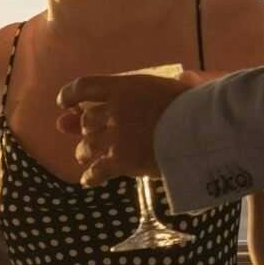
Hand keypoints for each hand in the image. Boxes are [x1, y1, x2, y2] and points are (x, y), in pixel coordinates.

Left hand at [56, 72, 195, 186]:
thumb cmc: (191, 104)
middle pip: (87, 121)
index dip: (70, 94)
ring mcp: (116, 136)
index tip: (64, 103)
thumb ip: (151, 90)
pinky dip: (91, 176)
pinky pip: (99, 171)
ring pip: (88, 146)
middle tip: (84, 135)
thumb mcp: (165, 87)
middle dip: (82, 129)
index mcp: (122, 87)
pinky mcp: (122, 160)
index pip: (84, 87)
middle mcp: (113, 110)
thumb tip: (169, 84)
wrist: (199, 127)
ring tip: (84, 157)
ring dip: (84, 152)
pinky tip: (88, 181)